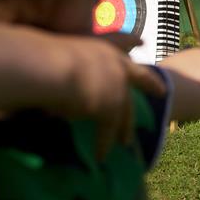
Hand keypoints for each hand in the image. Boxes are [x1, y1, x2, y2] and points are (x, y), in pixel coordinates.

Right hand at [50, 34, 166, 157]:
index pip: (120, 44)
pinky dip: (103, 144)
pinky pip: (108, 131)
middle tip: (162, 91)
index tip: (144, 42)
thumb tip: (56, 92)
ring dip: (124, 128)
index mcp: (99, 48)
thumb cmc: (37, 61)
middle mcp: (113, 64)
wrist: (43, 67)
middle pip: (137, 78)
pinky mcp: (111, 107)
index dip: (132, 43)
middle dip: (151, 84)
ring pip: (125, 111)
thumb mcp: (55, 62)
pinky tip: (101, 157)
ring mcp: (116, 85)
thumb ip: (64, 75)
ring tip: (125, 142)